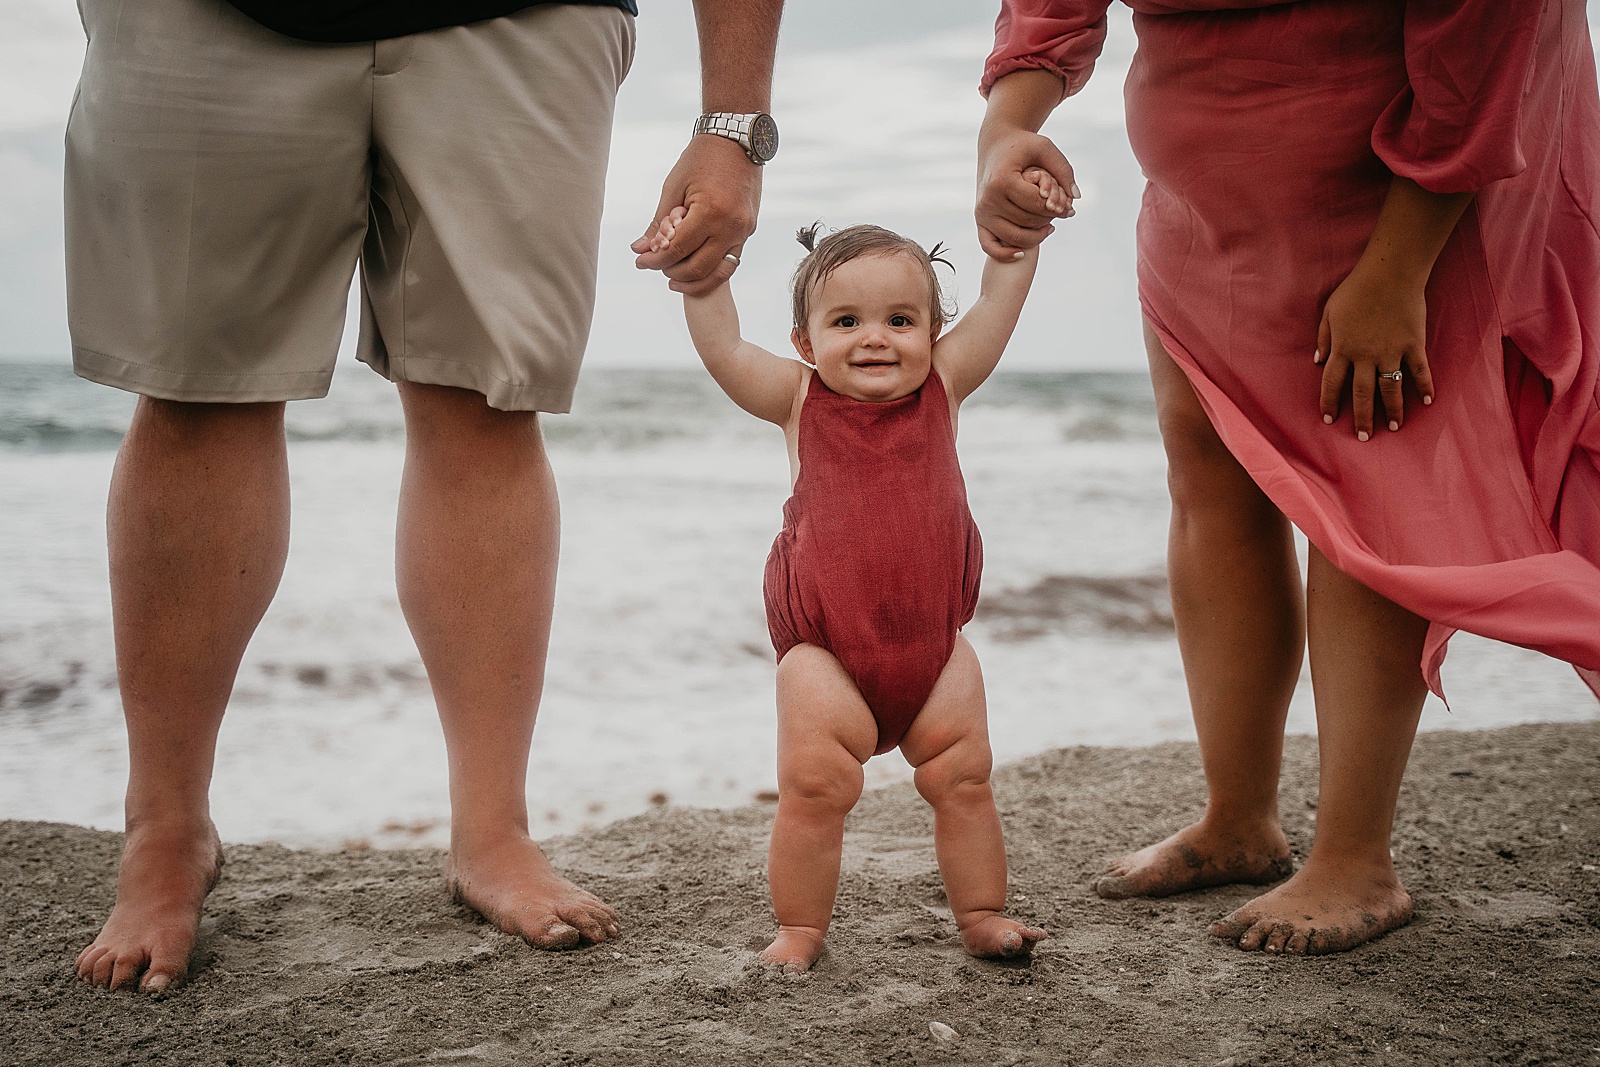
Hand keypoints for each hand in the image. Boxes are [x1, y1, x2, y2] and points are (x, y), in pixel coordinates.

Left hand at [632, 135, 760, 295]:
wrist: (738, 139)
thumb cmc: (702, 158)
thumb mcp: (674, 186)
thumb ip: (659, 223)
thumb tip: (640, 249)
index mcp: (710, 212)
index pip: (677, 250)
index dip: (654, 260)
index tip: (640, 261)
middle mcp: (731, 226)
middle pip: (697, 268)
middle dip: (670, 272)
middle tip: (654, 265)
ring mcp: (744, 230)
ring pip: (719, 273)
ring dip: (694, 281)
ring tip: (673, 279)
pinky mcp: (748, 230)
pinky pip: (730, 261)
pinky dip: (711, 270)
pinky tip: (694, 269)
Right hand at [975, 128, 1076, 260]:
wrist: (996, 146)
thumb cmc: (1023, 146)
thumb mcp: (1045, 149)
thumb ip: (1064, 171)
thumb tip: (1075, 199)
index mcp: (1002, 181)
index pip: (1036, 204)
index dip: (1056, 207)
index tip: (1067, 205)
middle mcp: (988, 199)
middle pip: (1028, 222)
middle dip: (1049, 219)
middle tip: (1061, 215)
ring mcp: (982, 212)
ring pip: (1015, 237)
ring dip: (1037, 236)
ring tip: (1050, 226)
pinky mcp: (979, 220)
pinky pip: (990, 246)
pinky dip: (1005, 254)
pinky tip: (1022, 253)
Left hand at [1315, 265, 1434, 440]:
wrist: (1390, 273)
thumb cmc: (1356, 289)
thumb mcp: (1329, 312)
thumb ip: (1324, 337)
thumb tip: (1318, 361)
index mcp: (1343, 349)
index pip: (1332, 383)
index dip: (1330, 403)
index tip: (1329, 420)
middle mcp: (1366, 356)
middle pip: (1362, 394)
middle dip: (1362, 418)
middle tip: (1363, 437)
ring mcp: (1391, 352)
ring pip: (1391, 389)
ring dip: (1393, 410)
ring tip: (1394, 427)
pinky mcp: (1413, 344)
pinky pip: (1420, 371)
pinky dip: (1425, 387)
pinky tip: (1427, 402)